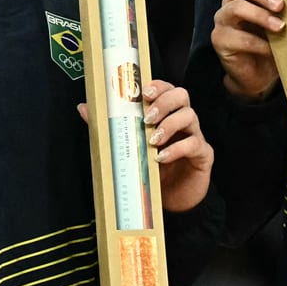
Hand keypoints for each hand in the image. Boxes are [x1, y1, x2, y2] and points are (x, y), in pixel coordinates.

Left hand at [81, 81, 213, 212]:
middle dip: (164, 102)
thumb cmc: (151, 169)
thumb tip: (83, 107)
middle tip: (146, 117)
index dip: (157, 86)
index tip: (143, 92)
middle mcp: (182, 121)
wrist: (171, 199)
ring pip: (190, 116)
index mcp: (166, 114)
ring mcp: (195, 135)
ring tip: (152, 139)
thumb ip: (108, 126)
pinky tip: (161, 157)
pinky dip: (177, 148)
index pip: (166, 89)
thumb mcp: (128, 147)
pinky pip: (195, 144)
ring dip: (169, 124)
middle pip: (182, 95)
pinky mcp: (203, 155)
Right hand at [210, 0, 283, 100]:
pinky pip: (239, 38)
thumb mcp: (281, 19)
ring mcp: (223, 21)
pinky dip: (259, 44)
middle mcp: (230, 2)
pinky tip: (272, 50)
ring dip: (260, 16)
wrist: (260, 74)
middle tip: (280, 4)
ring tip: (280, 27)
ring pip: (236, 8)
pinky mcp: (220, 40)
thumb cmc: (274, 41)